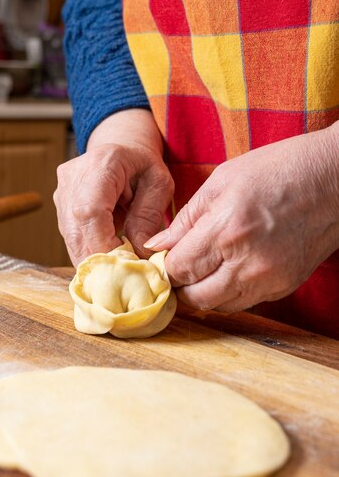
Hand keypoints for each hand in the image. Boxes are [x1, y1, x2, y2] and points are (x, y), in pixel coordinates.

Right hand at [54, 110, 173, 264]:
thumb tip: (138, 254)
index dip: (104, 245)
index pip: (90, 212)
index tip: (126, 265)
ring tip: (119, 269)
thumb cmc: (143, 165)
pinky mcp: (60, 209)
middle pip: (77, 232)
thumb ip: (149, 217)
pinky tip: (108, 259)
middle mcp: (72, 179)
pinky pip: (72, 240)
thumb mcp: (159, 184)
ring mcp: (61, 195)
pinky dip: (90, 254)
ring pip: (72, 241)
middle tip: (125, 278)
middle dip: (101, 261)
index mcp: (101, 164)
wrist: (119, 147)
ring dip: (95, 260)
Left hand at [145, 124, 338, 311]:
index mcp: (225, 230)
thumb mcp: (219, 182)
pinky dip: (227, 293)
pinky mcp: (284, 287)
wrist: (336, 178)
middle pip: (194, 297)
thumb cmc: (276, 170)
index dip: (165, 266)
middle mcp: (246, 262)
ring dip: (201, 293)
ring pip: (217, 306)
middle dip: (179, 285)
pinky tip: (225, 271)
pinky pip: (243, 303)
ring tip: (200, 270)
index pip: (178, 269)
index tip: (163, 257)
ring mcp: (268, 279)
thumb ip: (184, 220)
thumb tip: (155, 246)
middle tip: (179, 268)